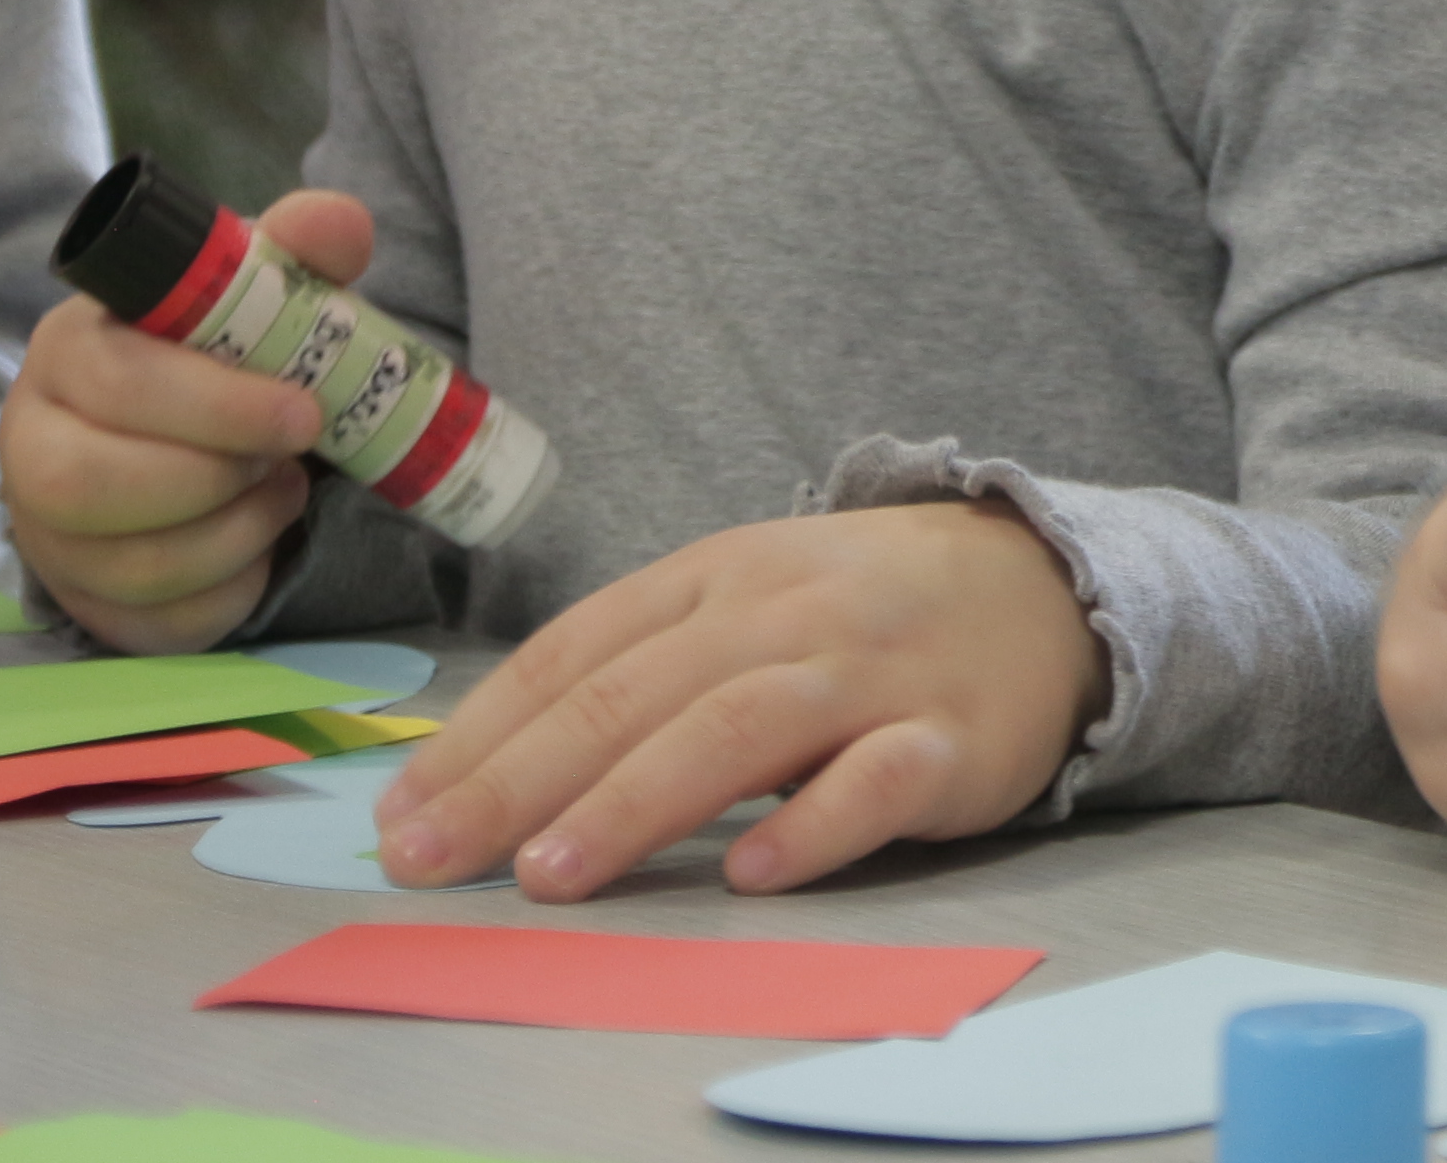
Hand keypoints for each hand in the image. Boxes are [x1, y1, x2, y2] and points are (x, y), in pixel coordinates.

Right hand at [0, 185, 370, 652]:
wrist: (213, 429)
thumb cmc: (227, 353)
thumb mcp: (264, 289)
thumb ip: (299, 249)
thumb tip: (337, 226)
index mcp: (71, 349)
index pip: (115, 382)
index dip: (216, 405)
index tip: (304, 412)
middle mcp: (32, 441)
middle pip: (86, 486)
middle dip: (211, 479)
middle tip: (288, 459)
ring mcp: (47, 532)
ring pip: (122, 564)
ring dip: (233, 535)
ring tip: (283, 492)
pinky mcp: (84, 600)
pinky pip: (152, 623)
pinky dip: (229, 591)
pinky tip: (257, 546)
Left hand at [372, 501, 1107, 897]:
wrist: (1047, 586)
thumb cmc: (860, 615)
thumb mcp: (744, 604)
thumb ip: (636, 672)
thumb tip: (480, 776)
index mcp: (720, 574)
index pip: (578, 652)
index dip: (482, 734)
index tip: (399, 817)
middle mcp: (788, 611)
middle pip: (639, 692)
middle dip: (520, 779)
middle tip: (429, 859)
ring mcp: (875, 672)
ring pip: (740, 726)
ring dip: (638, 800)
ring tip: (552, 873)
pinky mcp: (954, 738)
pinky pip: (879, 780)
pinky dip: (814, 825)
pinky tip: (755, 870)